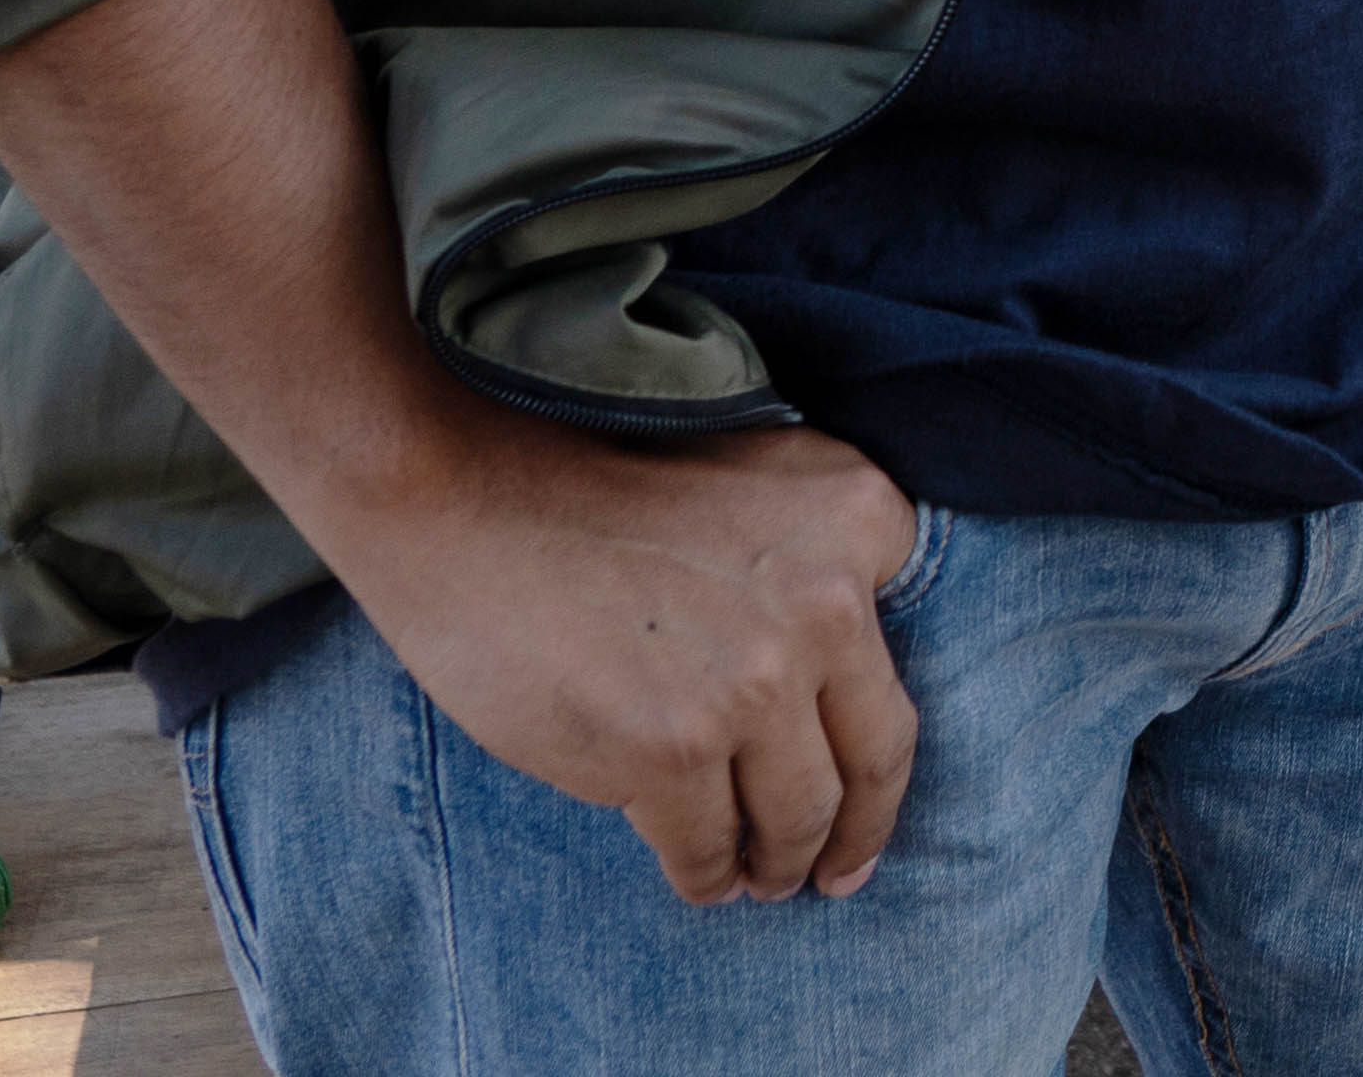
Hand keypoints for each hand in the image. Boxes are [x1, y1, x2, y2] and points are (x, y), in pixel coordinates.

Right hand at [319, 403, 928, 903]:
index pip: (899, 652)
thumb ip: (815, 558)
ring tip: (764, 880)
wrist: (463, 502)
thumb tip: (836, 680)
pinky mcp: (672, 750)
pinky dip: (705, 875)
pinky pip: (708, 846)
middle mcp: (830, 599)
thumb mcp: (754, 482)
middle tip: (843, 869)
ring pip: (798, 814)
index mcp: (857, 516)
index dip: (873, 729)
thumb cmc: (593, 489)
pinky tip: (700, 879)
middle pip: (875, 751)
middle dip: (859, 828)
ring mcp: (755, 681)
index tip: (863, 777)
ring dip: (782, 863)